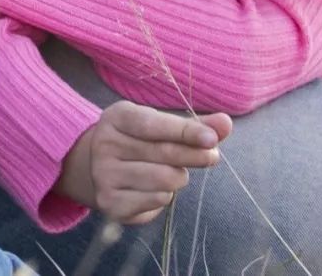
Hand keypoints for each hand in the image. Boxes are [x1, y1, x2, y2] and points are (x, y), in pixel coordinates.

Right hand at [56, 100, 231, 224]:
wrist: (95, 166)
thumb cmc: (137, 140)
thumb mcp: (159, 124)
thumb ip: (192, 124)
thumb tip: (225, 123)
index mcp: (117, 117)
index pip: (154, 125)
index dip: (186, 131)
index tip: (212, 138)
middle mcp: (105, 145)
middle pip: (163, 153)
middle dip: (195, 155)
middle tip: (213, 157)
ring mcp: (104, 175)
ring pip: (163, 180)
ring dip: (179, 177)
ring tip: (174, 172)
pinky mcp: (110, 203)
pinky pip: (156, 201)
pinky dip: (166, 195)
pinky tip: (157, 188)